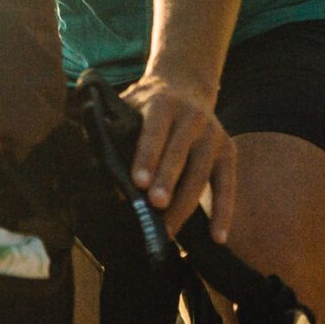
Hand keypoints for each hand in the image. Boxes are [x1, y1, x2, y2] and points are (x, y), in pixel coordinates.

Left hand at [120, 71, 237, 242]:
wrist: (187, 86)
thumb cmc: (148, 106)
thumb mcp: (129, 105)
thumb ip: (114, 130)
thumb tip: (96, 166)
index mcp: (164, 103)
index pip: (154, 132)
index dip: (147, 156)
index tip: (138, 182)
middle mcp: (193, 117)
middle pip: (179, 153)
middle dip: (167, 181)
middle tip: (155, 206)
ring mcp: (213, 134)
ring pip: (201, 173)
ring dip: (186, 203)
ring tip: (170, 231)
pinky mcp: (228, 151)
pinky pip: (227, 185)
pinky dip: (224, 211)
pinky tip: (217, 237)